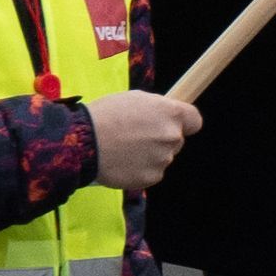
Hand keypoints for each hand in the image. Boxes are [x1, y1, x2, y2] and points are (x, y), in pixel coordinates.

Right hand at [82, 85, 203, 190]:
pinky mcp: (151, 177)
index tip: (175, 125)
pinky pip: (151, 173)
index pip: (194, 120)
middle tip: (135, 137)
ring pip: (162, 157)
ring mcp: (163, 159)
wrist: (81, 143)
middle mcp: (172, 136)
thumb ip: (157, 108)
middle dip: (161, 139)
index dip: (185, 123)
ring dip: (149, 155)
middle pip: (176, 140)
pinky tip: (121, 163)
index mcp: (172, 113)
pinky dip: (139, 170)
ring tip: (123, 150)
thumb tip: (164, 114)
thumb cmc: (103, 116)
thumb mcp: (134, 98)